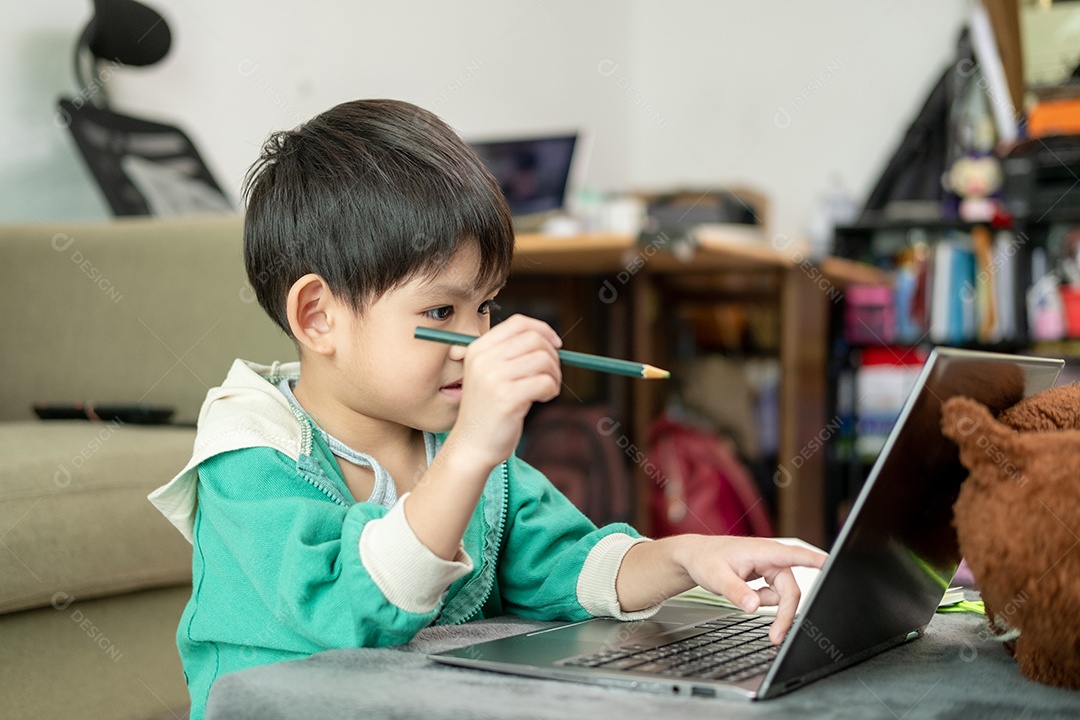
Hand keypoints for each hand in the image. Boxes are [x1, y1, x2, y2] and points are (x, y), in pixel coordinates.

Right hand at [448, 314, 561, 471]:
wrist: (471, 446)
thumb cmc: (487, 410)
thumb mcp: (490, 374)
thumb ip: (512, 354)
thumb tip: (550, 340)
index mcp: (478, 349)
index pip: (518, 323)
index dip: (543, 330)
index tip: (555, 345)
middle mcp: (483, 359)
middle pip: (534, 339)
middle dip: (552, 356)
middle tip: (551, 375)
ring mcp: (494, 378)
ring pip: (543, 360)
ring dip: (554, 375)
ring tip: (546, 390)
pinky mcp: (507, 398)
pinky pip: (545, 382)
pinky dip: (551, 390)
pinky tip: (542, 399)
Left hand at [677, 536, 825, 642]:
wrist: (696, 557)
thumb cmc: (706, 560)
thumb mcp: (716, 578)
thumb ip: (736, 592)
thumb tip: (754, 606)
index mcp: (764, 551)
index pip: (795, 555)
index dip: (815, 561)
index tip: (833, 565)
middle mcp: (772, 558)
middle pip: (791, 590)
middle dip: (784, 614)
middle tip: (775, 636)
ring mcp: (771, 567)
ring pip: (783, 595)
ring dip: (770, 606)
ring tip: (743, 598)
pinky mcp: (768, 576)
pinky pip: (774, 596)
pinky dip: (763, 601)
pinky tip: (747, 594)